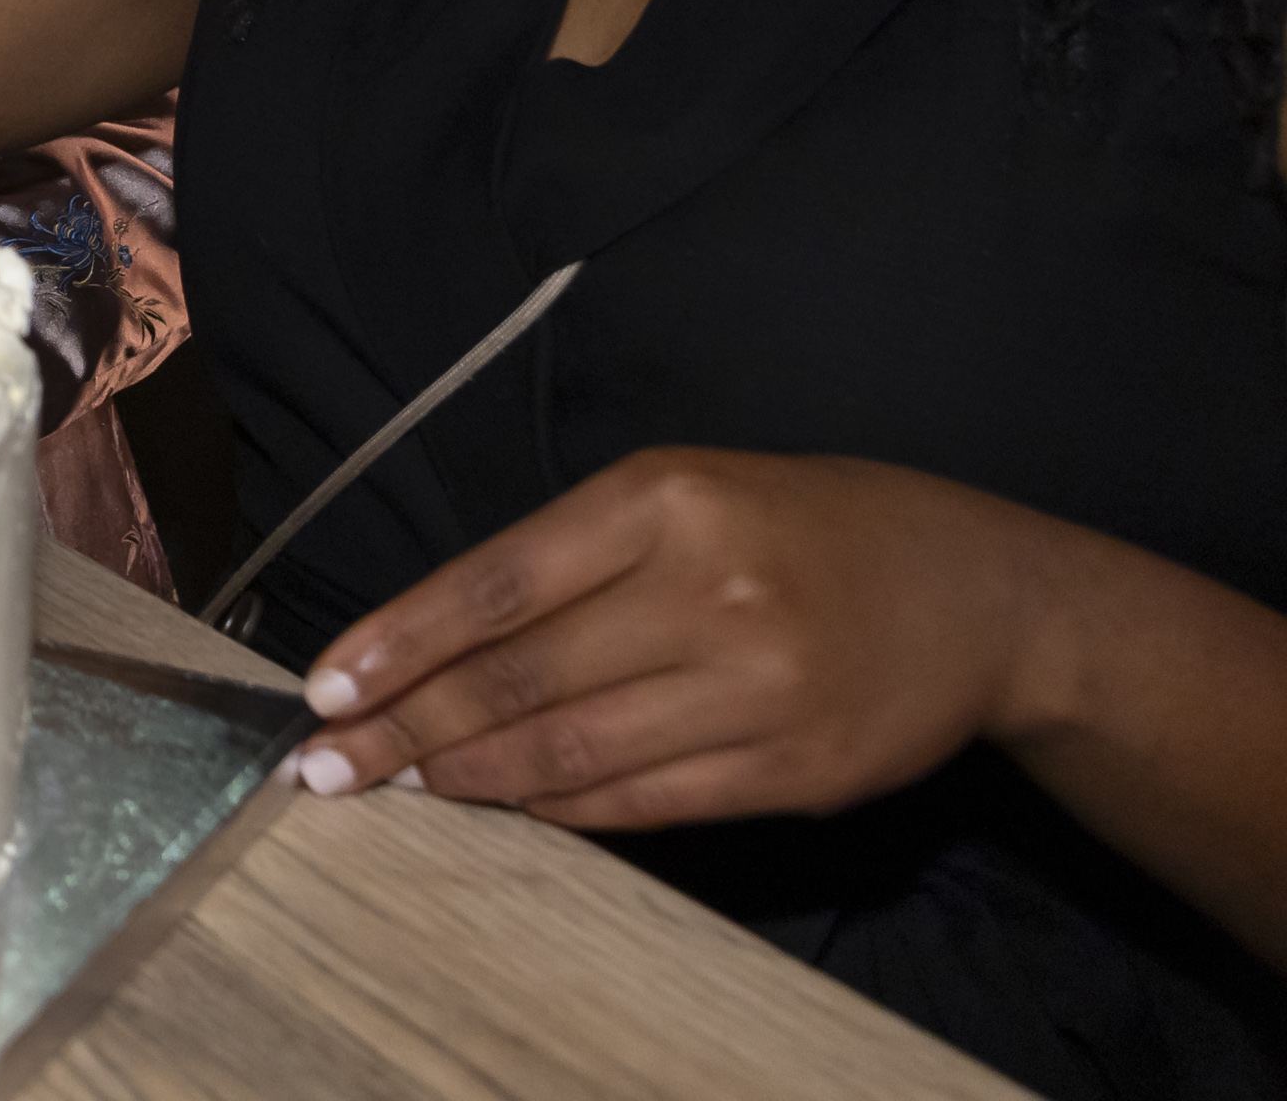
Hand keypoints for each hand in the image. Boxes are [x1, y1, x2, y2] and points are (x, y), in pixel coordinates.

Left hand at [291, 448, 1049, 832]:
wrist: (981, 594)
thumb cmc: (803, 527)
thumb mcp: (685, 494)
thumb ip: (570, 558)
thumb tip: (434, 644)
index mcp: (664, 500)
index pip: (495, 583)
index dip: (399, 643)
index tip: (323, 690)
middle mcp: (708, 590)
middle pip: (520, 676)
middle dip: (406, 728)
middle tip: (324, 766)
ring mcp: (758, 688)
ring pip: (574, 750)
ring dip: (469, 778)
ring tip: (396, 788)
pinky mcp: (798, 772)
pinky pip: (648, 802)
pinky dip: (562, 809)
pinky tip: (504, 806)